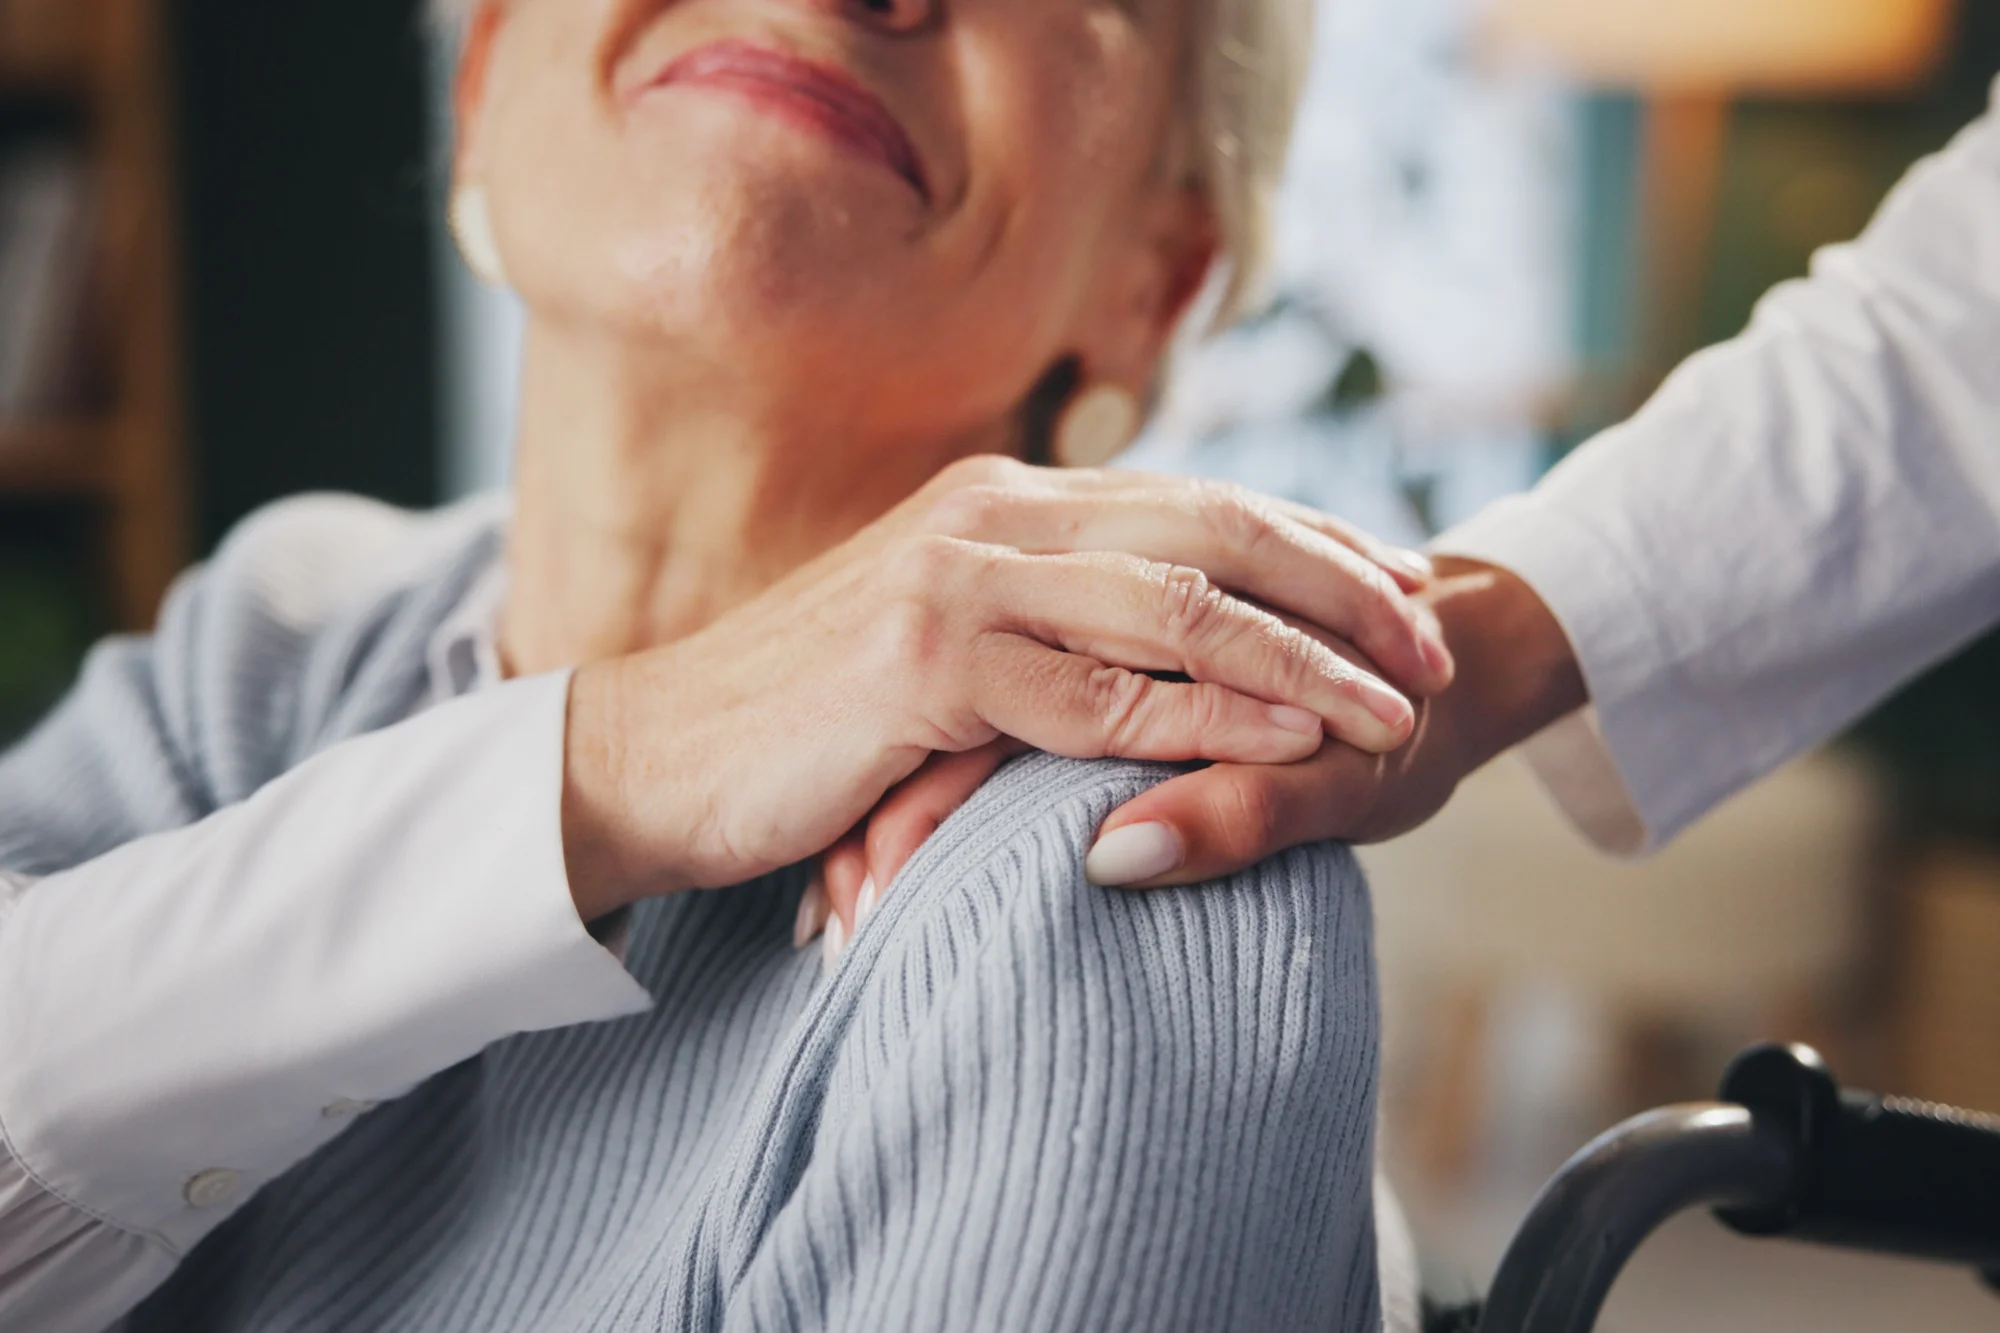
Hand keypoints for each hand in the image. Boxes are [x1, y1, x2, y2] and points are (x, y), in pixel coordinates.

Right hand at [560, 456, 1452, 922]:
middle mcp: (994, 512)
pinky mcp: (929, 663)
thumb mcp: (942, 643)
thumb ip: (1040, 618)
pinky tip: (1290, 743)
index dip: (1316, 540)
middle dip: (1345, 586)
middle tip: (1437, 643)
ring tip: (1401, 710)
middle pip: (1217, 529)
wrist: (652, 752)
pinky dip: (1209, 719)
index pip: (1198, 501)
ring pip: (1181, 604)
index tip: (1403, 585)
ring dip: (1308, 657)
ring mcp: (960, 578)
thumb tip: (1149, 642)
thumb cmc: (805, 716)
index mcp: (1004, 499)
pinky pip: (1103, 692)